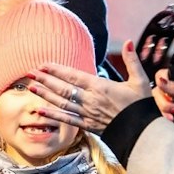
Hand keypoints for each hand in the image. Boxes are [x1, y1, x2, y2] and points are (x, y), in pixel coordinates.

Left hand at [29, 40, 153, 132]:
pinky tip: (40, 111)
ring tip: (31, 88)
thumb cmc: (141, 106)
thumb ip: (132, 60)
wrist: (143, 132)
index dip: (57, 70)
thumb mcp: (140, 80)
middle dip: (45, 80)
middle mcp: (90, 100)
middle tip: (29, 73)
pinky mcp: (88, 126)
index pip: (74, 76)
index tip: (43, 65)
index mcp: (101, 87)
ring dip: (45, 95)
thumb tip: (128, 42)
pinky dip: (53, 115)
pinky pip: (67, 120)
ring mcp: (87, 114)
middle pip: (63, 88)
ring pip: (61, 103)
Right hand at [154, 69, 173, 130]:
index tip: (169, 92)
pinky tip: (172, 121)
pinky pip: (158, 115)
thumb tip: (160, 80)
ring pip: (157, 104)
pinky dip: (163, 117)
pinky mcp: (170, 118)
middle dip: (164, 100)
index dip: (162, 83)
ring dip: (164, 110)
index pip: (163, 76)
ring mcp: (171, 106)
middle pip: (157, 91)